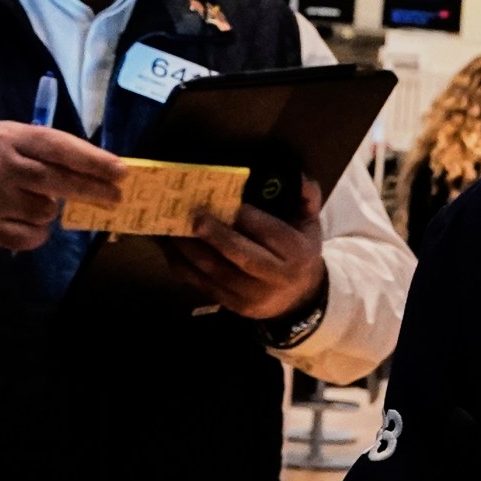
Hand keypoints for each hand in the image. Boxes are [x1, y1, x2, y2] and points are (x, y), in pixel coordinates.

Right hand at [0, 122, 126, 253]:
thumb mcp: (2, 138)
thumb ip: (40, 148)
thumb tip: (93, 167)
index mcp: (7, 137)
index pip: (58, 147)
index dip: (93, 160)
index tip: (121, 170)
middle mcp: (1, 166)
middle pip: (60, 181)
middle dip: (95, 190)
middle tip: (116, 197)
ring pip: (48, 212)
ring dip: (50, 211)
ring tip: (30, 201)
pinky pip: (33, 236)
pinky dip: (36, 232)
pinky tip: (20, 220)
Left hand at [165, 175, 326, 320]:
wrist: (298, 300)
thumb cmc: (299, 252)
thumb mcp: (310, 225)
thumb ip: (306, 198)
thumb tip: (298, 176)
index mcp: (296, 253)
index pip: (269, 232)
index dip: (246, 217)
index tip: (223, 198)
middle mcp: (275, 277)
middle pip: (241, 255)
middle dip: (215, 235)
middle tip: (192, 216)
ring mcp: (252, 295)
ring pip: (217, 272)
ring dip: (191, 250)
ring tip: (172, 229)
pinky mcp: (233, 305)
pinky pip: (203, 285)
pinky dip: (183, 266)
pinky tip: (170, 249)